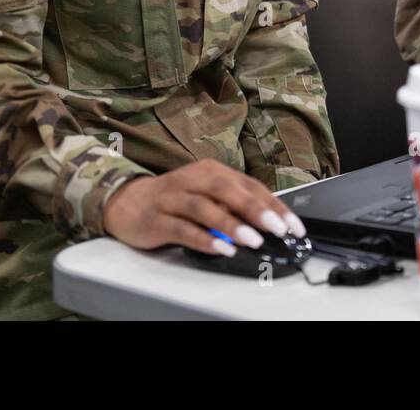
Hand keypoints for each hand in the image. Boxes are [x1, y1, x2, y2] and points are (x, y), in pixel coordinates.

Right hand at [103, 158, 305, 257]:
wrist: (127, 201)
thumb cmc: (175, 198)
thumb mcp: (207, 193)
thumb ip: (233, 205)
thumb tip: (269, 222)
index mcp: (211, 171)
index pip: (249, 185)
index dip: (273, 205)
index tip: (293, 225)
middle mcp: (192, 179)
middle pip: (227, 190)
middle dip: (255, 209)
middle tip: (277, 228)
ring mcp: (172, 198)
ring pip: (204, 208)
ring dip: (231, 224)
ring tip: (253, 240)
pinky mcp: (156, 219)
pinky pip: (182, 229)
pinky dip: (203, 239)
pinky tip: (220, 248)